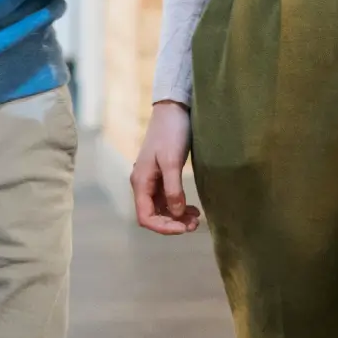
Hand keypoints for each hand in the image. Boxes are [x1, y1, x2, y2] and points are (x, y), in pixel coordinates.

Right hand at [131, 100, 200, 234]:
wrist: (173, 109)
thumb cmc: (171, 133)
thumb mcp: (172, 161)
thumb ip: (173, 189)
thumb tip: (176, 214)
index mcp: (141, 182)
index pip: (146, 217)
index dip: (163, 227)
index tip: (183, 228)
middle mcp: (143, 184)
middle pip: (154, 215)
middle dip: (173, 223)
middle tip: (195, 224)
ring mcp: (152, 180)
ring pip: (162, 208)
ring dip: (177, 216)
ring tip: (196, 219)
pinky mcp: (162, 174)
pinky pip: (167, 198)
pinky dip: (179, 206)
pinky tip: (192, 208)